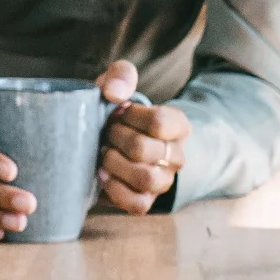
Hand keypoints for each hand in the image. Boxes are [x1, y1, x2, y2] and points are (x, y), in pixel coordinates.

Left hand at [95, 62, 186, 213]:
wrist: (104, 139)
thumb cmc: (115, 111)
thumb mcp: (118, 84)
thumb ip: (120, 75)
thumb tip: (113, 93)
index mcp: (177, 125)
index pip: (159, 122)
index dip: (130, 116)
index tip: (116, 111)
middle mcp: (176, 155)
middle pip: (144, 150)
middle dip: (115, 139)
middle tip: (105, 133)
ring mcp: (163, 181)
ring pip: (145, 179)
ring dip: (114, 163)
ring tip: (102, 153)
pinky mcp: (147, 201)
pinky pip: (137, 204)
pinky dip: (114, 189)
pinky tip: (102, 174)